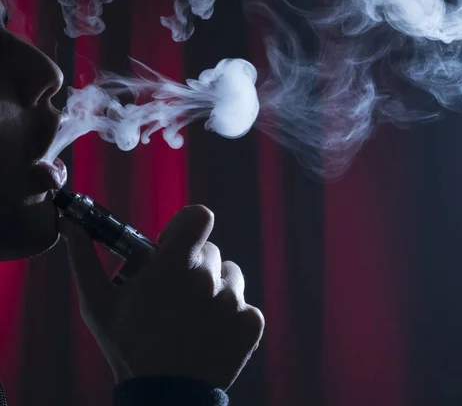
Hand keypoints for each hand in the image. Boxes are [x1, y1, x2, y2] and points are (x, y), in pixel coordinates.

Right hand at [58, 205, 264, 390]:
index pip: (199, 216)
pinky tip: (209, 334)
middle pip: (210, 251)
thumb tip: (69, 226)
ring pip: (230, 276)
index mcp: (176, 265)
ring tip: (192, 316)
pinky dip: (231, 317)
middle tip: (174, 292)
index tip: (173, 244)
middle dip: (193, 265)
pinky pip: (245, 305)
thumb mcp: (98, 304)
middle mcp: (210, 278)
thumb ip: (85, 259)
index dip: (186, 224)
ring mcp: (234, 301)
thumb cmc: (127, 348)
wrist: (164, 400)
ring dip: (215, 288)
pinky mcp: (251, 323)